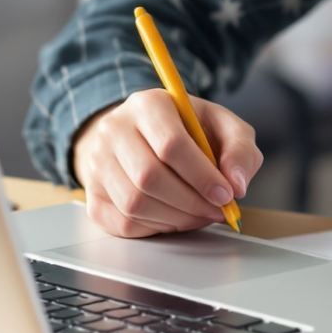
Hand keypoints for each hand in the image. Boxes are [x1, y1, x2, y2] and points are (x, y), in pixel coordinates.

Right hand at [71, 91, 264, 236]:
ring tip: (199, 214)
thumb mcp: (223, 126)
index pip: (170, 144)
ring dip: (176, 218)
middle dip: (191, 203)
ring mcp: (97, 162)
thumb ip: (239, 149)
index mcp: (148, 104)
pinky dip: (156, 228)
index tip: (226, 195)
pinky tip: (175, 217)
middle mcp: (114, 129)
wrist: (143, 135)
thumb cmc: (189, 131)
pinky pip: (123, 223)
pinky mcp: (93, 194)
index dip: (202, 176)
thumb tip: (237, 185)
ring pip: (134, 204)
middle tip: (217, 211)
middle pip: (148, 177)